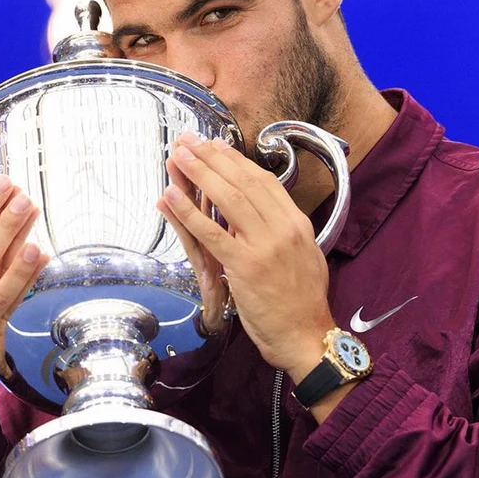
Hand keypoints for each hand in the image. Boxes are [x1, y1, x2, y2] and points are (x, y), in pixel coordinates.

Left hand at [157, 132, 333, 379]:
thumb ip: (284, 232)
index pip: (264, 181)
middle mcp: (283, 228)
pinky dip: (189, 211)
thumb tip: (263, 214)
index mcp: (297, 224)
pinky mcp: (244, 266)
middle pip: (243, 182)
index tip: (216, 145)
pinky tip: (172, 195)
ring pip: (227, 199)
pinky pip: (211, 233)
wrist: (306, 337)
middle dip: (212, 157)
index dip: (236, 161)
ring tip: (178, 155)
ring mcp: (264, 246)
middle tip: (189, 140)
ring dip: (199, 173)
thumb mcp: (304, 256)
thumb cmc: (303, 303)